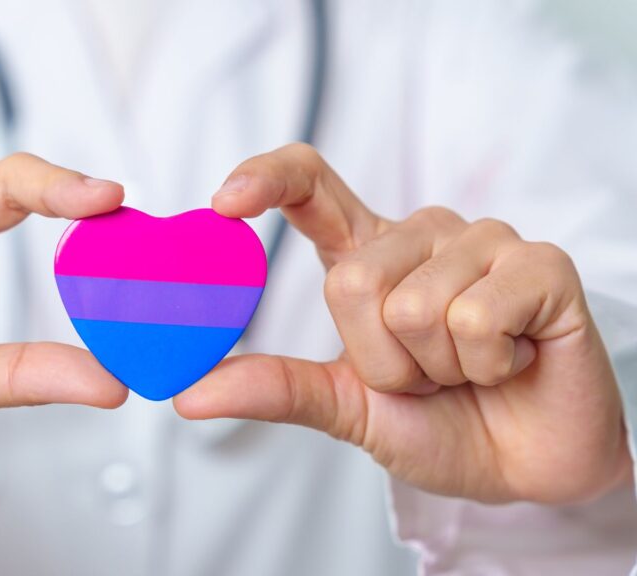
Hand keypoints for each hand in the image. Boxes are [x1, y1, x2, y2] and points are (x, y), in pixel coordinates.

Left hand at [176, 144, 630, 503]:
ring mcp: (484, 241)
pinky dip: (487, 365)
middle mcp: (421, 234)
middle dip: (383, 361)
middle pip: (353, 282)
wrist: (524, 467)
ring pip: (414, 307)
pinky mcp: (542, 264)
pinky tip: (510, 361)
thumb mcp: (345, 406)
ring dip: (437, 368)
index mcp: (367, 254)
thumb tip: (189, 394)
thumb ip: (276, 388)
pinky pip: (477, 318)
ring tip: (469, 368)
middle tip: (426, 375)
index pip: (310, 184)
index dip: (266, 178)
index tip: (224, 202)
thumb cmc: (437, 423)